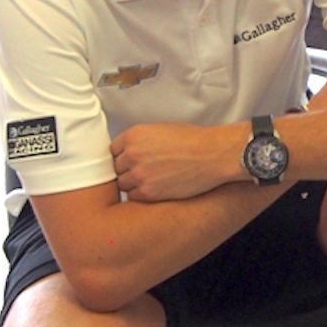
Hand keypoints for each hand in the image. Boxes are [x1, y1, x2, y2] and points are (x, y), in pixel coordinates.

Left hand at [111, 122, 227, 201]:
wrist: (212, 155)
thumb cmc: (193, 140)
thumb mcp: (161, 130)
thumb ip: (141, 140)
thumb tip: (131, 151)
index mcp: (134, 135)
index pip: (113, 150)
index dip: (124, 156)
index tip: (132, 160)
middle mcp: (132, 154)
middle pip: (116, 168)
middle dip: (128, 169)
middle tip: (145, 170)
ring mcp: (138, 175)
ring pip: (123, 184)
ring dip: (134, 184)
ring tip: (152, 180)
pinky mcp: (148, 193)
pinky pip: (134, 197)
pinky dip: (143, 195)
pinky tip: (157, 188)